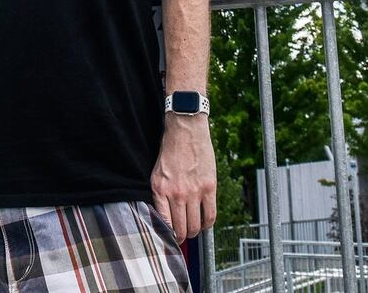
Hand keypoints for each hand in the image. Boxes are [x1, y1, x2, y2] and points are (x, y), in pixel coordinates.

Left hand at [150, 114, 215, 241]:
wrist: (185, 130)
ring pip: (195, 226)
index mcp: (160, 190)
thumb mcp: (156, 174)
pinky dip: (207, 224)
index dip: (167, 236)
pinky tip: (204, 222)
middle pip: (180, 229)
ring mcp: (194, 192)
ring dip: (193, 232)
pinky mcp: (209, 187)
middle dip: (180, 237)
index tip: (168, 239)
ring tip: (192, 229)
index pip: (164, 225)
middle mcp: (176, 194)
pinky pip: (210, 215)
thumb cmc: (170, 151)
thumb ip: (160, 195)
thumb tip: (163, 217)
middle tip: (181, 236)